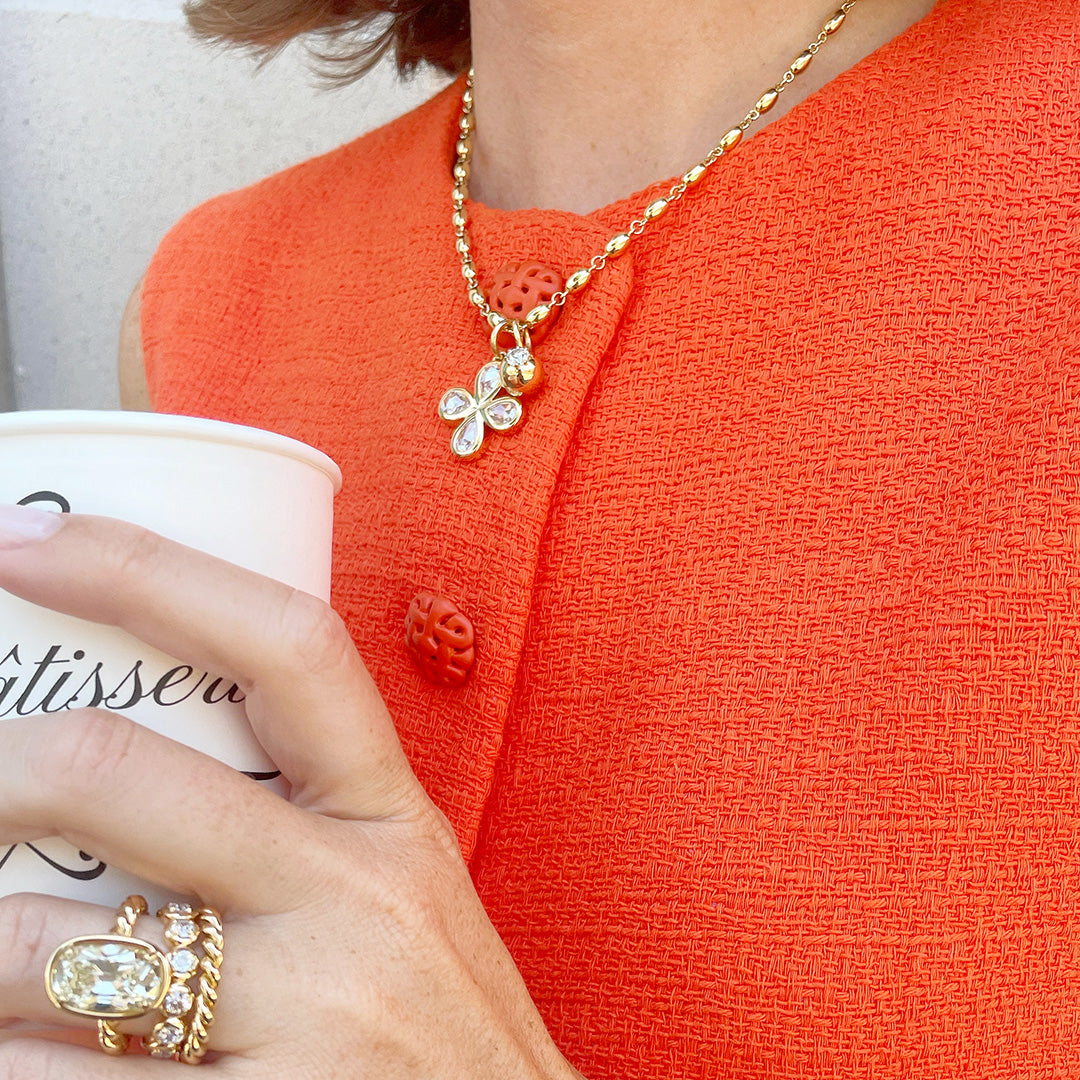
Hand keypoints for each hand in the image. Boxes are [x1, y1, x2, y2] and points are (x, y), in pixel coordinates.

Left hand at [0, 507, 582, 1078]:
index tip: (27, 541)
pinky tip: (3, 1050)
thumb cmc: (441, 1023)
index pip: (287, 646)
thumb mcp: (402, 895)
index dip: (147, 572)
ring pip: (47, 954)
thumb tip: (135, 769)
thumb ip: (304, 829)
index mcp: (394, 819)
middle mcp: (354, 899)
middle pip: (122, 775)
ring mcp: (307, 1017)